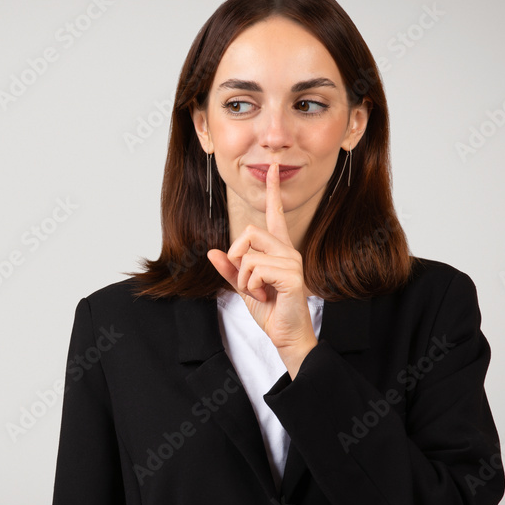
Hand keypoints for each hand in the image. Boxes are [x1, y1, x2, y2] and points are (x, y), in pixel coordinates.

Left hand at [207, 163, 317, 377]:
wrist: (286, 335)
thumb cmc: (270, 310)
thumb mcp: (242, 287)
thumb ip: (229, 269)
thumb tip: (212, 252)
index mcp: (278, 249)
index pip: (274, 214)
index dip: (273, 190)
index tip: (273, 168)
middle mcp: (287, 250)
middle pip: (250, 231)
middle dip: (237, 256)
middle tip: (246, 279)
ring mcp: (292, 261)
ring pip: (248, 254)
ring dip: (244, 279)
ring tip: (260, 292)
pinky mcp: (292, 275)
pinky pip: (255, 269)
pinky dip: (251, 286)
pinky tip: (266, 296)